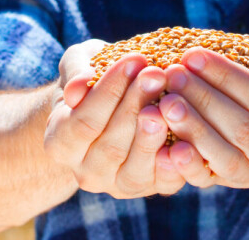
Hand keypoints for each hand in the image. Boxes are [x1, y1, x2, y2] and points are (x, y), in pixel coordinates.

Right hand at [44, 39, 185, 198]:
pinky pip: (165, 182)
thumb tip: (79, 87)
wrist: (111, 110)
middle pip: (111, 146)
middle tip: (157, 73)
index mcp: (60, 144)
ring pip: (136, 169)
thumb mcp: (79, 65)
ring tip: (171, 102)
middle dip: (136, 106)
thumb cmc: (94, 81)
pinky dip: (178, 162)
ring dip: (155, 135)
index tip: (133, 59)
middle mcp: (85, 173)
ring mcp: (118, 186)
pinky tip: (187, 135)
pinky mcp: (152, 189)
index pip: (84, 121)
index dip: (109, 91)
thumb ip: (76, 71)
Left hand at [158, 32, 248, 188]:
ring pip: (224, 157)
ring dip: (192, 129)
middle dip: (203, 99)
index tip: (193, 55)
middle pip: (242, 130)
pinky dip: (186, 164)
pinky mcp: (228, 184)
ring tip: (165, 101)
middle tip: (172, 75)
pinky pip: (206, 178)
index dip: (226, 78)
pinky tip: (166, 146)